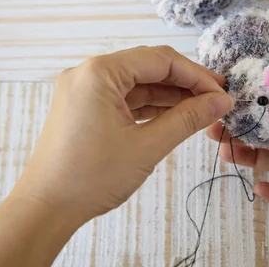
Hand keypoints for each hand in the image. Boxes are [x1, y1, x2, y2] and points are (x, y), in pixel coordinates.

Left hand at [0, 46, 233, 266]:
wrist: (46, 208)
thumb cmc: (89, 177)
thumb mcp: (147, 146)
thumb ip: (187, 119)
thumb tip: (221, 102)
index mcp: (99, 72)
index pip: (160, 60)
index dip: (196, 75)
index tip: (223, 93)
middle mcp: (88, 73)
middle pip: (148, 68)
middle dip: (184, 84)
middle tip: (217, 100)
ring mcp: (84, 90)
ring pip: (137, 84)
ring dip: (169, 96)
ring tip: (202, 110)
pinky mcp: (84, 107)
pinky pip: (123, 98)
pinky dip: (149, 107)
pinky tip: (175, 116)